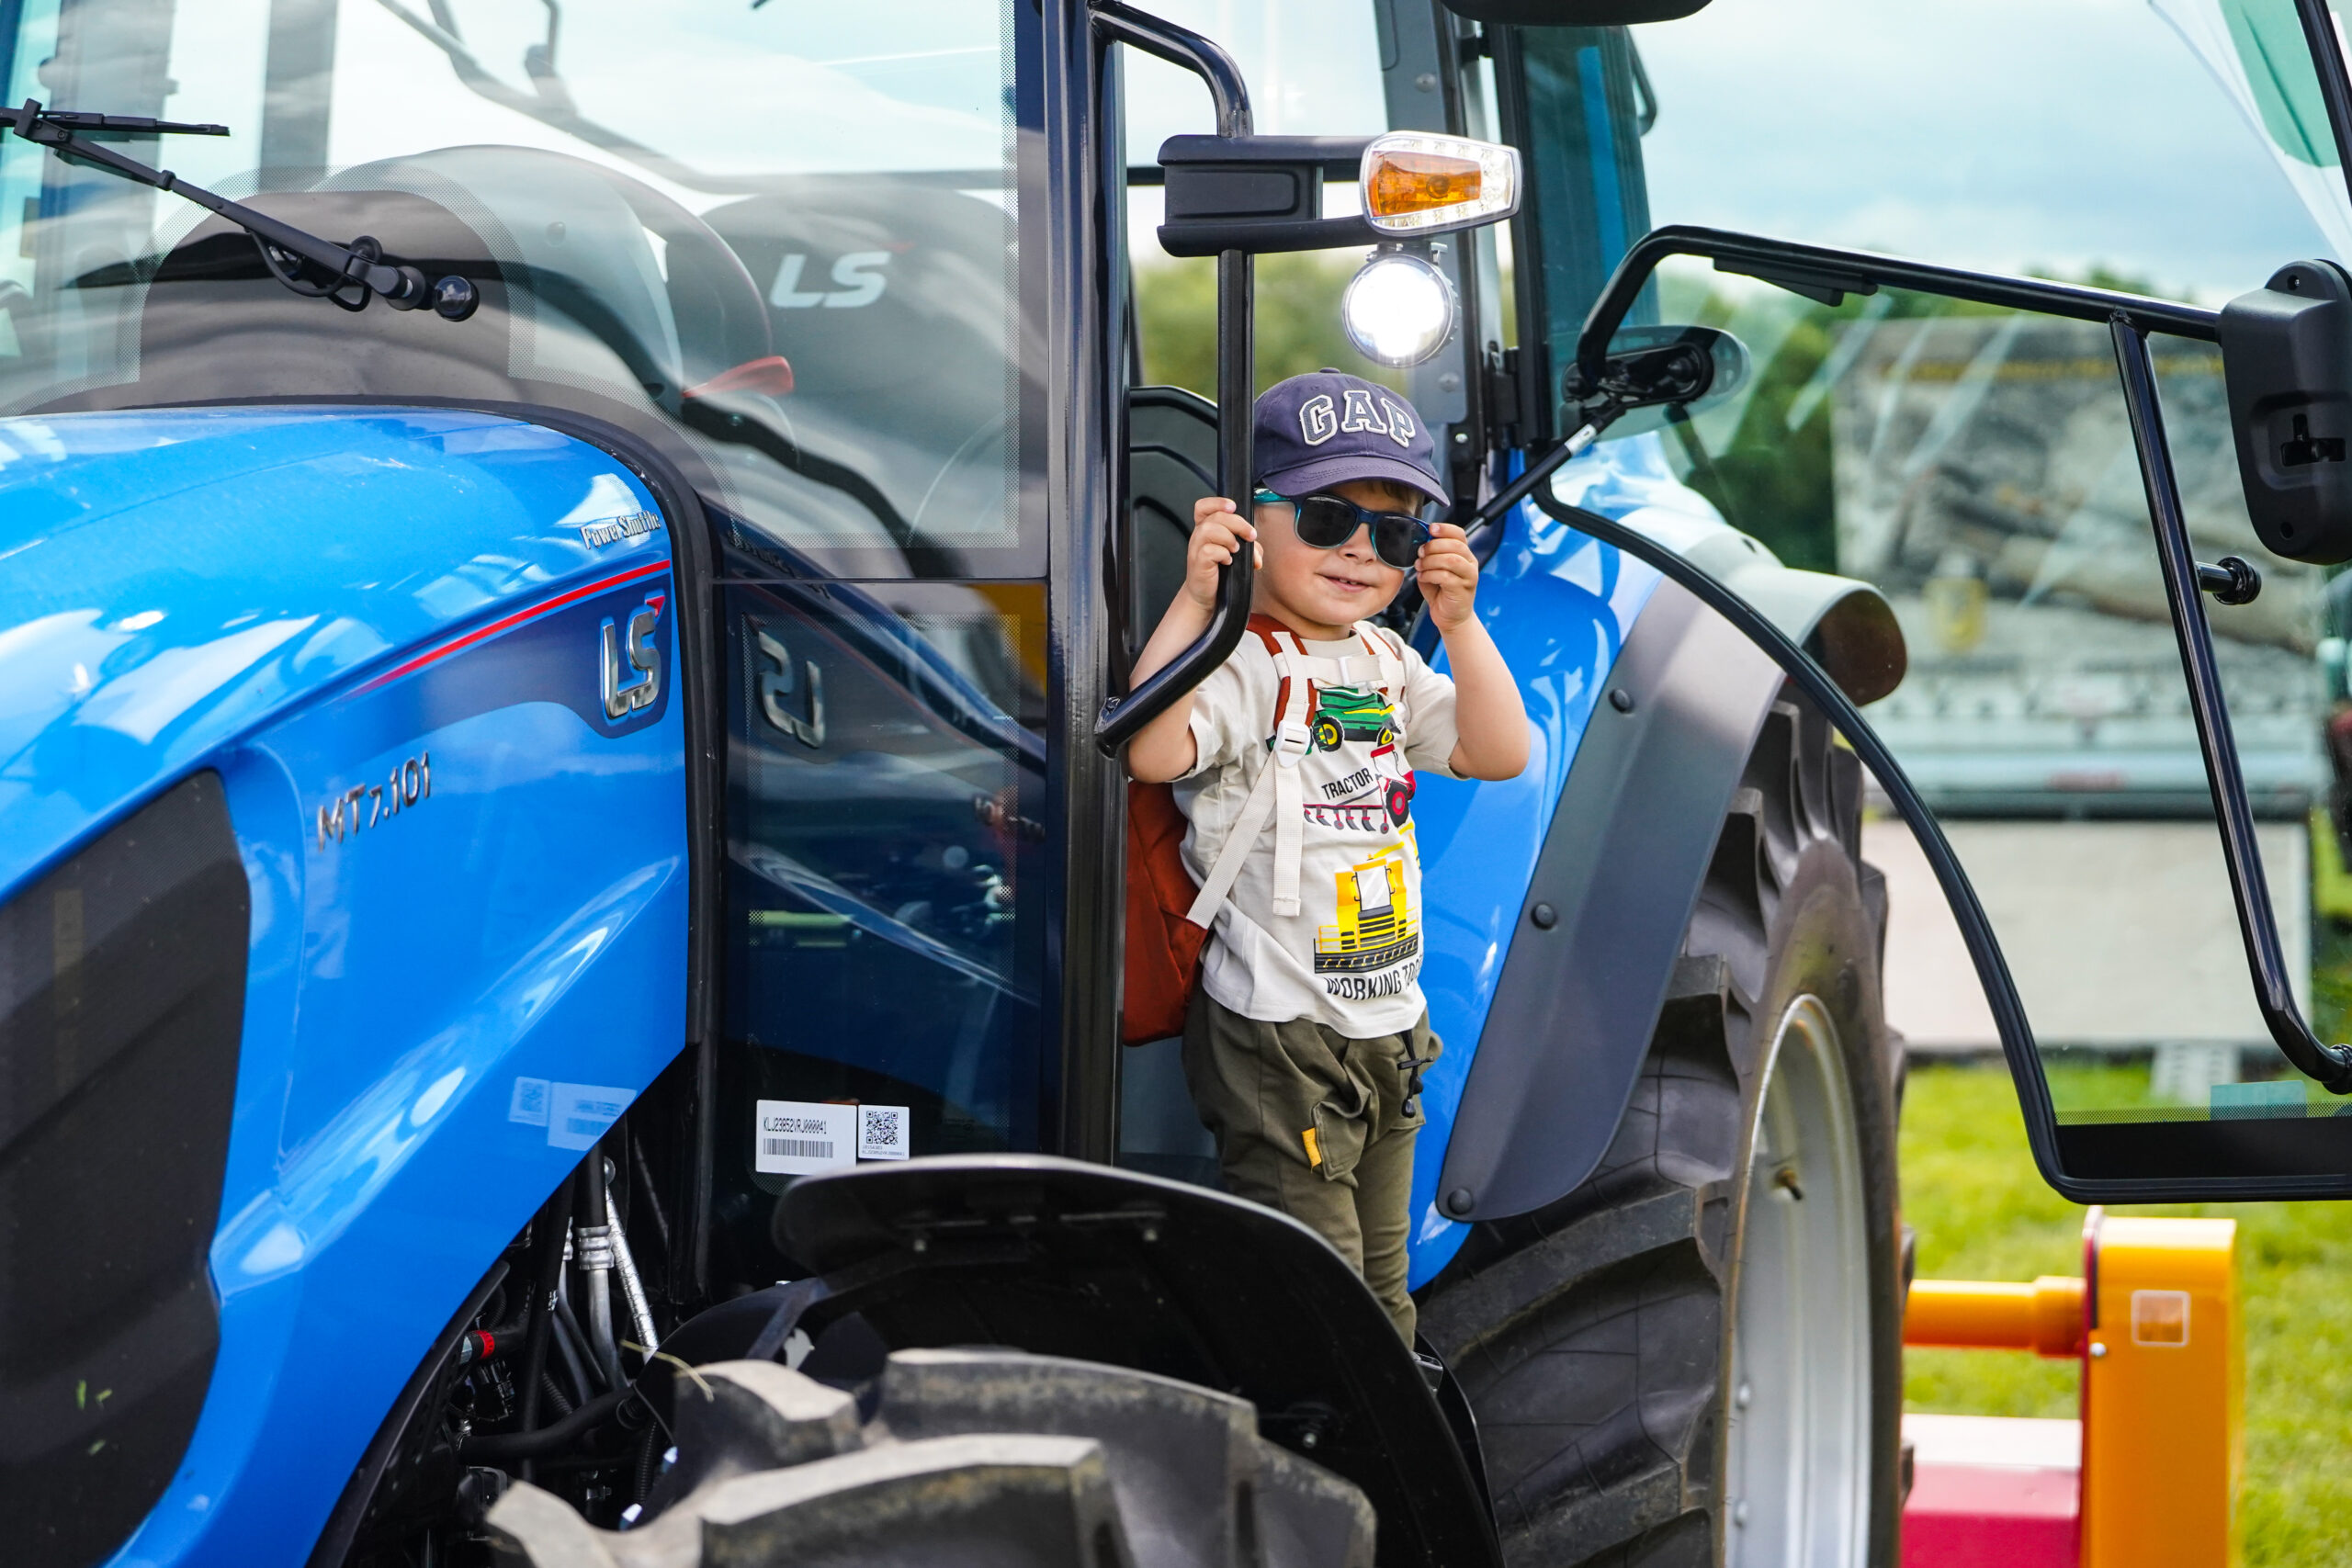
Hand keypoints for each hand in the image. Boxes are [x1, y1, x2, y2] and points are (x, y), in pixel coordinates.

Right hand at [1184, 496, 1260, 611]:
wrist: (1206, 596)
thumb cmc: (1221, 573)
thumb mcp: (1238, 555)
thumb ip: (1249, 548)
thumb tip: (1256, 553)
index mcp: (1206, 529)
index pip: (1204, 507)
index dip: (1217, 502)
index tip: (1233, 507)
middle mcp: (1199, 536)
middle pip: (1216, 516)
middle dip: (1238, 523)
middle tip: (1250, 536)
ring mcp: (1196, 548)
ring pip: (1209, 529)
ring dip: (1229, 537)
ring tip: (1235, 550)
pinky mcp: (1198, 562)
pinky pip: (1209, 550)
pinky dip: (1223, 554)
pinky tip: (1227, 562)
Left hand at [1416, 521, 1479, 630]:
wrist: (1450, 616)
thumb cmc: (1440, 591)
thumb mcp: (1433, 568)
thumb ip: (1430, 555)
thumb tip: (1420, 543)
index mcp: (1464, 554)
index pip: (1459, 534)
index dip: (1445, 529)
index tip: (1430, 529)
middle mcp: (1470, 563)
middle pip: (1455, 545)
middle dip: (1433, 546)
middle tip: (1420, 552)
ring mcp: (1469, 576)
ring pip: (1451, 560)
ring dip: (1431, 561)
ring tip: (1420, 566)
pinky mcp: (1462, 589)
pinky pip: (1445, 577)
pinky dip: (1430, 575)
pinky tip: (1423, 578)